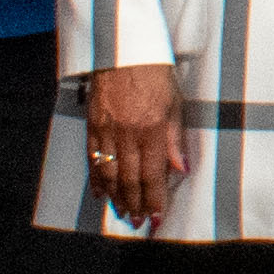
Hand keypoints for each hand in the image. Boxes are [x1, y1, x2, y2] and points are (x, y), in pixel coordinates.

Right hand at [84, 62, 187, 227]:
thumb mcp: (175, 103)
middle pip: (130, 179)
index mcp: (152, 129)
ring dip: (116, 197)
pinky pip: (93, 159)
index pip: (153, 174)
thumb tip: (181, 168)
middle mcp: (128, 134)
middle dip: (135, 204)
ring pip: (110, 174)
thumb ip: (176, 138)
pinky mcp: (93, 126)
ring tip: (123, 213)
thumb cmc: (155, 73)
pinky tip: (100, 193)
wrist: (123, 52)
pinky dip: (97, 179)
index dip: (155, 198)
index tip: (157, 216)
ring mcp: (107, 131)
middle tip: (139, 222)